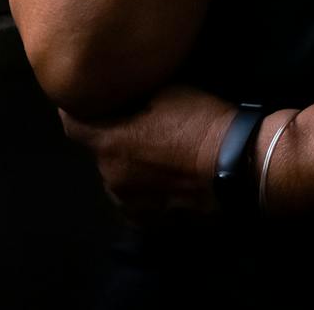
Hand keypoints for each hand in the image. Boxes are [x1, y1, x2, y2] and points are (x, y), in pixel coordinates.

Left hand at [57, 85, 239, 224]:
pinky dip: (143, 190)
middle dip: (110, 137)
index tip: (85, 100)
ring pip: (117, 179)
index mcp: (109, 143)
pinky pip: (137, 202)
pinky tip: (162, 179)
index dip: (76, 109)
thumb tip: (115, 92)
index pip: (72, 125)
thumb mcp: (164, 91)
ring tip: (152, 154)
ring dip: (126, 166)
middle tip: (134, 123)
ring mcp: (132, 204)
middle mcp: (112, 178)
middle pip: (99, 152)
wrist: (242, 165)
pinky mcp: (154, 222)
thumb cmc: (202, 121)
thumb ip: (130, 95)